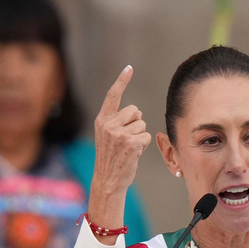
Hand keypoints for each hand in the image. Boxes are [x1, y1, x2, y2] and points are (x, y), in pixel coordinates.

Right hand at [87, 66, 151, 240]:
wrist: (108, 179)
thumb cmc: (111, 158)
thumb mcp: (107, 136)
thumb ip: (116, 122)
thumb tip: (137, 112)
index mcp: (102, 120)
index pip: (113, 96)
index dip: (122, 81)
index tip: (129, 68)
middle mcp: (108, 124)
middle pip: (135, 111)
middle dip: (136, 123)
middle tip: (126, 139)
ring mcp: (119, 134)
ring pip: (142, 124)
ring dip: (140, 135)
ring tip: (129, 148)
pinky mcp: (131, 143)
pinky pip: (147, 135)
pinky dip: (144, 144)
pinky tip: (134, 153)